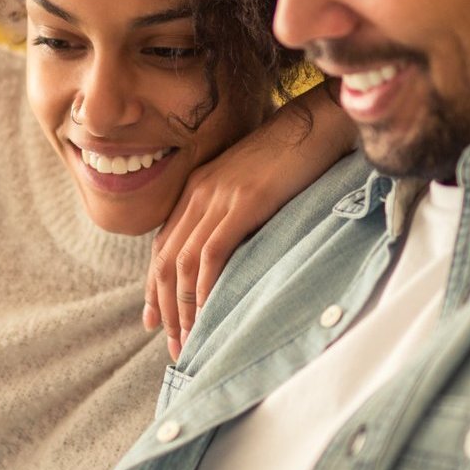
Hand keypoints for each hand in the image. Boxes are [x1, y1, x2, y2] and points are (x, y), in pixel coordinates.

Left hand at [146, 82, 355, 357]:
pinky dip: (205, 289)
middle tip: (173, 347)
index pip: (162, 247)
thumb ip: (233, 212)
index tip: (152, 321)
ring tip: (191, 343)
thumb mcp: (251, 185)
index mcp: (197, 189)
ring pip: (183, 263)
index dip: (153, 288)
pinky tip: (208, 315)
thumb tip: (230, 252)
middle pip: (166, 262)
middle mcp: (199, 194)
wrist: (317, 122)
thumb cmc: (293, 156)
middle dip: (165, 309)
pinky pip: (212, 253)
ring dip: (183, 309)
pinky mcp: (243, 202)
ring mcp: (219, 197)